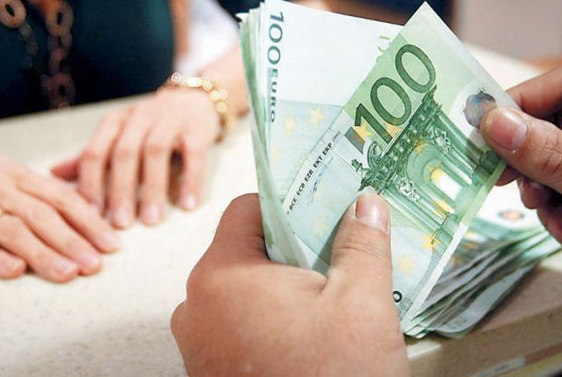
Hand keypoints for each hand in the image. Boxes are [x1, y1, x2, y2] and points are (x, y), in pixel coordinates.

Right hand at [0, 147, 119, 281]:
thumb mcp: (8, 173)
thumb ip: (43, 192)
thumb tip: (88, 209)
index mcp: (17, 175)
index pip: (61, 198)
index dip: (89, 221)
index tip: (111, 243)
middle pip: (41, 215)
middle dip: (72, 241)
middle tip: (95, 264)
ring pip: (11, 230)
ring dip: (43, 253)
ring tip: (68, 273)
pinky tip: (15, 271)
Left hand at [52, 86, 220, 227]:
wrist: (193, 101)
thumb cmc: (149, 126)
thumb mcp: (117, 136)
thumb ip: (90, 156)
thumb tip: (52, 174)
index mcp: (114, 122)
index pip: (95, 153)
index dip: (91, 185)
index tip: (91, 217)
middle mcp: (138, 117)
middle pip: (124, 153)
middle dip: (120, 190)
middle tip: (120, 224)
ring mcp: (169, 120)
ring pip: (155, 152)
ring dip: (153, 188)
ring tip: (151, 220)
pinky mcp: (196, 128)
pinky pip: (192, 155)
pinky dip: (190, 180)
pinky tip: (187, 205)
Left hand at [171, 193, 407, 376]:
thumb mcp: (361, 304)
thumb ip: (362, 244)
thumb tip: (365, 204)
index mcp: (221, 276)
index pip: (246, 209)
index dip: (287, 202)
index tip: (322, 208)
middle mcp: (196, 306)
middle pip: (244, 249)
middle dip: (291, 249)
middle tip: (336, 254)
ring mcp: (198, 343)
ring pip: (242, 289)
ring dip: (283, 286)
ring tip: (328, 296)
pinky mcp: (209, 372)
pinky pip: (236, 324)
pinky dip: (268, 318)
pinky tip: (308, 332)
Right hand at [480, 66, 561, 273]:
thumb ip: (552, 154)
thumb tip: (496, 123)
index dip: (525, 103)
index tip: (486, 126)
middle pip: (555, 122)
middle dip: (529, 155)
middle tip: (499, 173)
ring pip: (553, 158)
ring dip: (539, 187)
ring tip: (541, 209)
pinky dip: (554, 207)